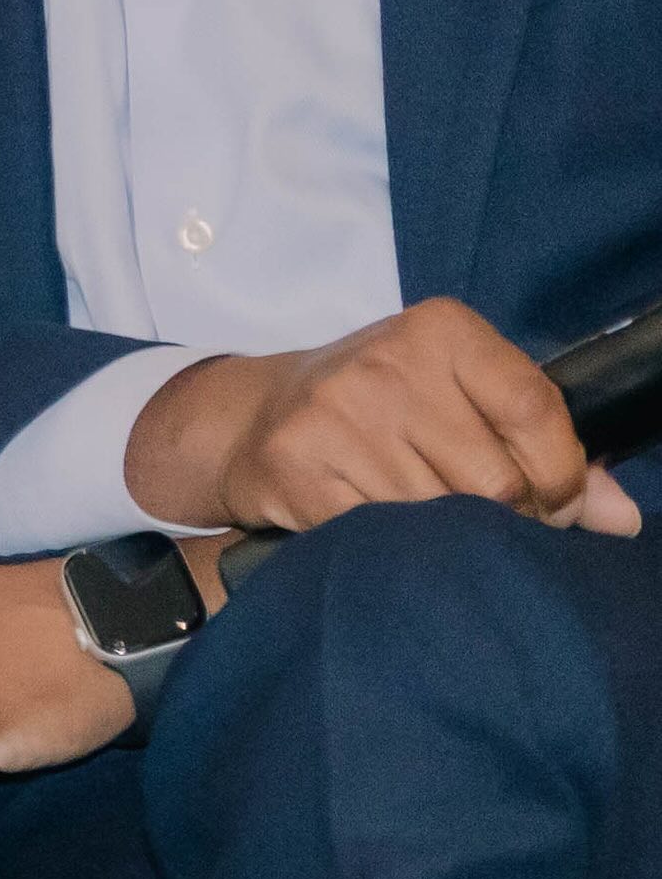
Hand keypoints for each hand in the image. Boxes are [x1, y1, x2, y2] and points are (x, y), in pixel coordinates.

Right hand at [127, 299, 642, 540]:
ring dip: (442, 540)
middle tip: (481, 522)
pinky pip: (378, 535)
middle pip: (493, 482)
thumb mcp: (463, 400)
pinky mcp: (296, 463)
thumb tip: (621, 520)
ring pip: (437, 520)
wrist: (257, 414)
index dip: (559, 477)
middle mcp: (387, 362)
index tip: (549, 503)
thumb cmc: (385, 406)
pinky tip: (378, 529)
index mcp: (442, 330)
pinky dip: (388, 548)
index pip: (536, 411)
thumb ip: (545, 449)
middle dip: (503, 521)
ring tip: (423, 522)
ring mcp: (336, 412)